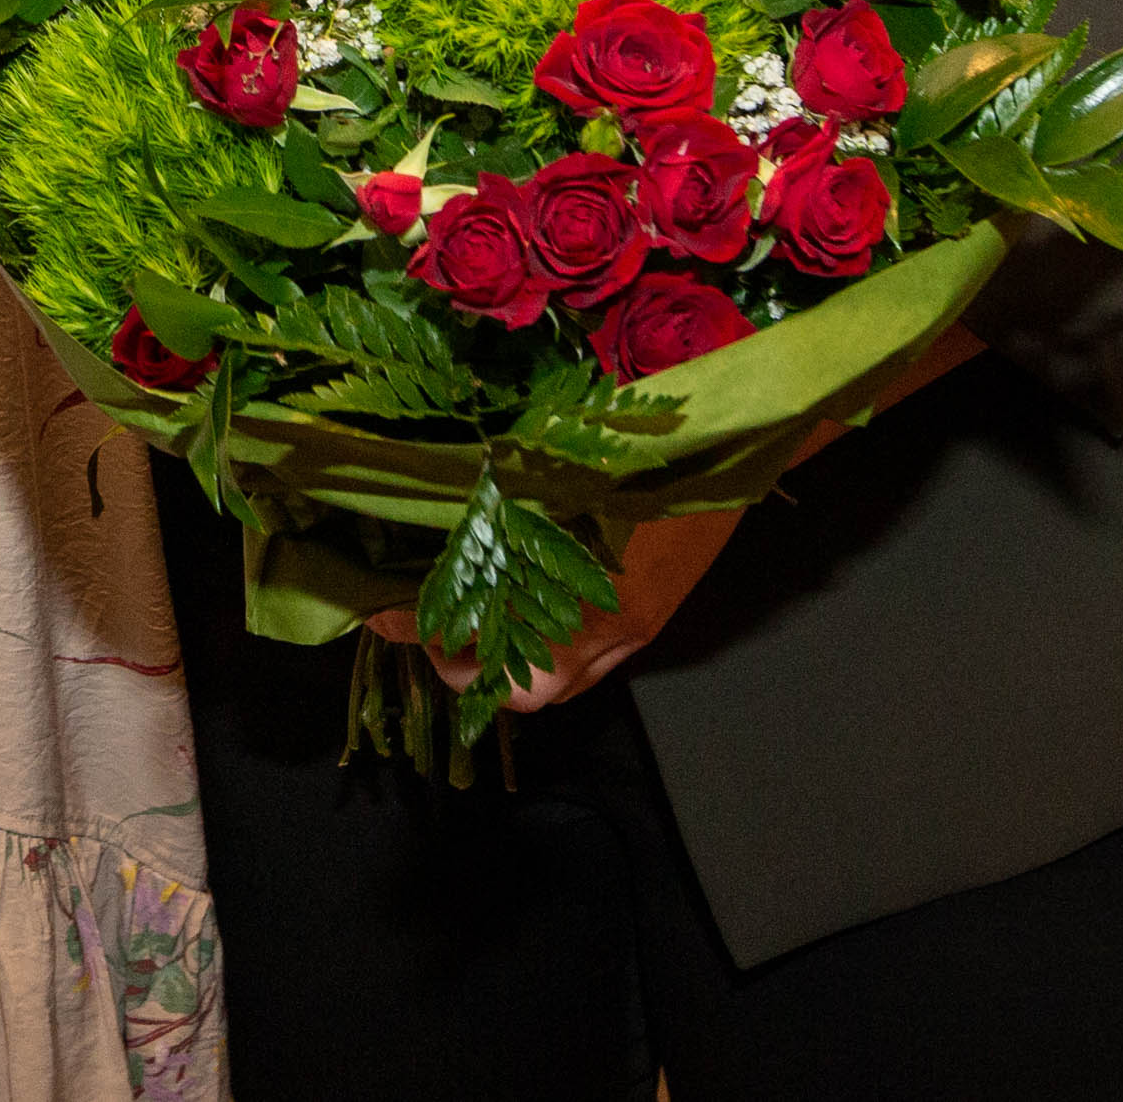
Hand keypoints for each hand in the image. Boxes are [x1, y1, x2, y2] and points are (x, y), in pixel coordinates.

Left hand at [366, 326, 990, 711]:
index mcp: (577, 591)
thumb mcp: (563, 459)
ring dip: (510, 664)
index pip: (478, 640)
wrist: (746, 430)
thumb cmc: (646, 432)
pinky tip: (529, 599)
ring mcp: (637, 630)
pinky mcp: (657, 617)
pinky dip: (552, 648)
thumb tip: (424, 488)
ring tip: (468, 620)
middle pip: (523, 691)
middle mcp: (606, 629)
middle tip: (427, 627)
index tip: (376, 610)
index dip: (419, 628)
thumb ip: (504, 487)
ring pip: (562, 684)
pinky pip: (595, 660)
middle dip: (467, 669)